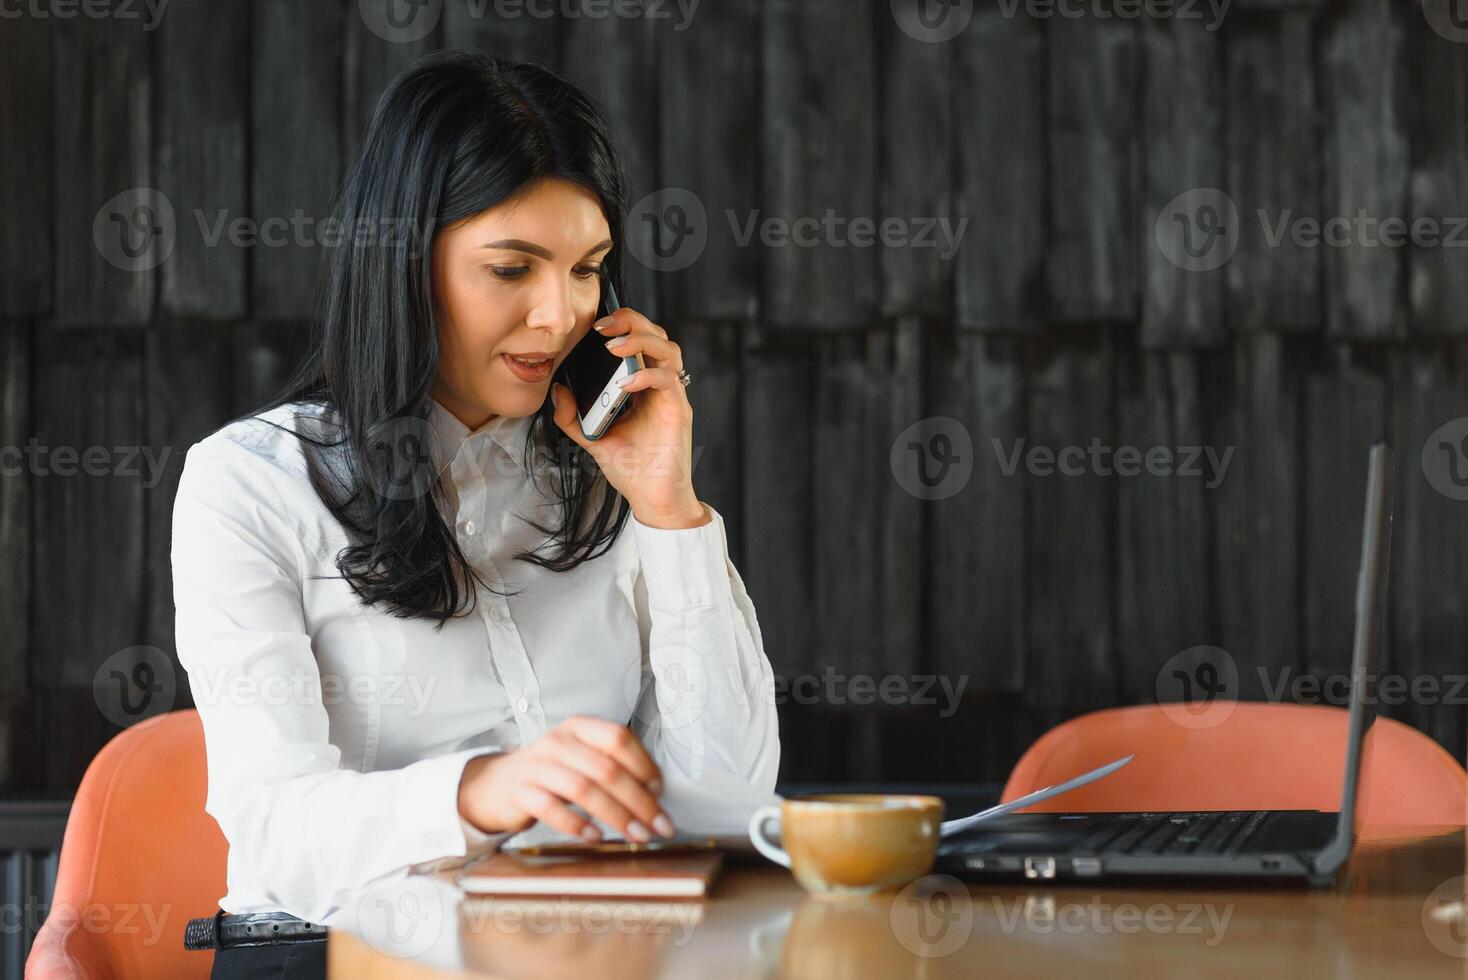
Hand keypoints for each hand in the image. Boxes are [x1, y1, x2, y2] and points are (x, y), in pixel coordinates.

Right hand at [457, 715, 675, 841]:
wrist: (496, 785)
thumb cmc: (552, 773)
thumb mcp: (581, 758)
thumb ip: (613, 766)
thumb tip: (656, 794)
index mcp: (579, 727)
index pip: (618, 738)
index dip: (644, 765)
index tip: (660, 793)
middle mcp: (558, 742)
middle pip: (606, 769)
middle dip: (639, 801)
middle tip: (659, 825)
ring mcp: (537, 766)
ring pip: (583, 789)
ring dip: (616, 816)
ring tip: (635, 836)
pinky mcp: (520, 793)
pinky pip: (551, 808)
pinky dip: (577, 824)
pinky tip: (595, 837)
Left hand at [549, 307, 706, 528]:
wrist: (653, 499)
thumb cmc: (631, 469)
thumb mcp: (592, 438)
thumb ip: (572, 416)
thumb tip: (558, 390)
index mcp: (642, 386)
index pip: (639, 341)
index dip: (622, 324)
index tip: (595, 323)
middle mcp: (660, 386)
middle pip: (657, 335)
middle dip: (632, 321)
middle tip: (603, 325)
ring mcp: (671, 397)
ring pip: (668, 349)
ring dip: (641, 340)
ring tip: (614, 346)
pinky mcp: (679, 411)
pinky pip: (668, 380)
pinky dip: (646, 375)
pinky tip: (625, 384)